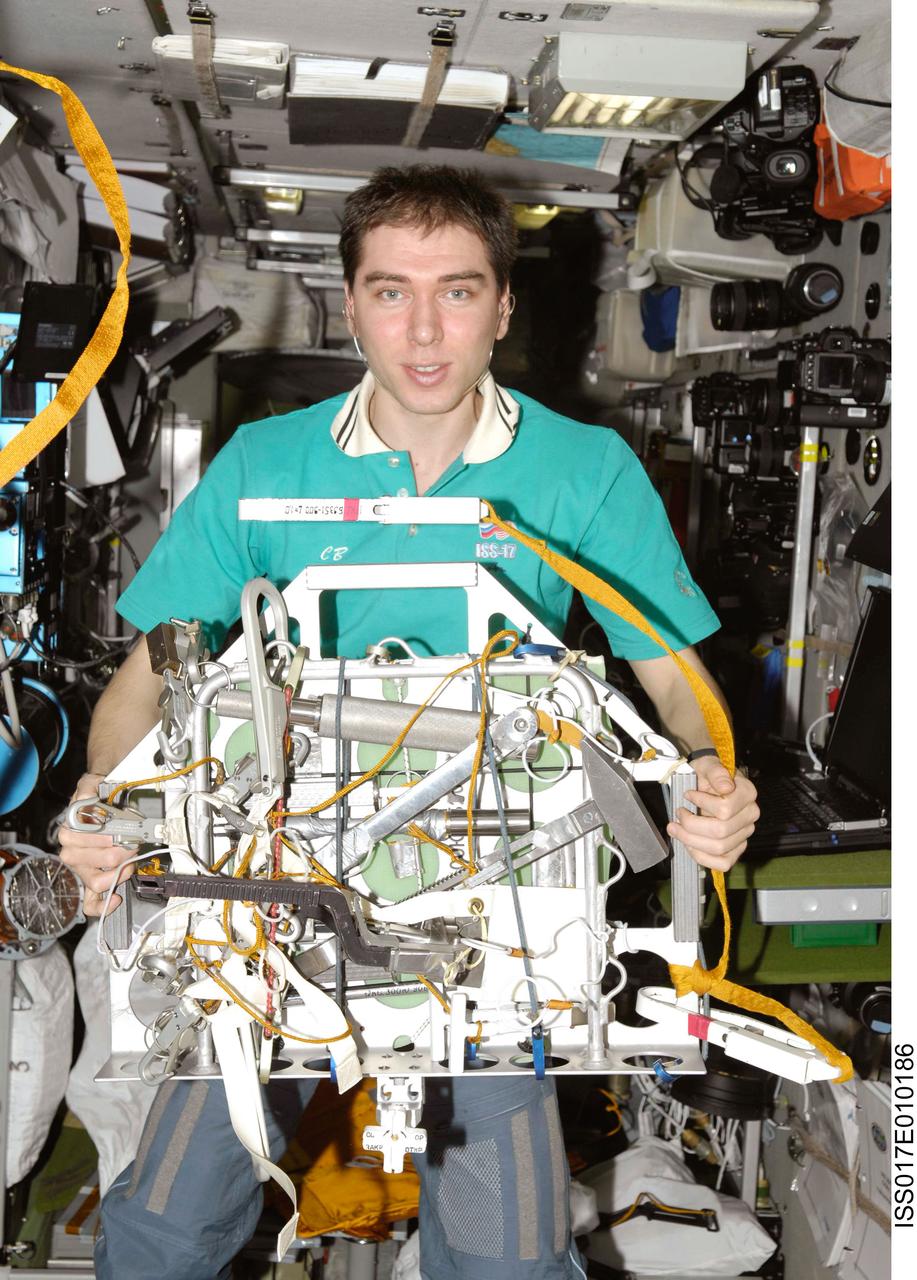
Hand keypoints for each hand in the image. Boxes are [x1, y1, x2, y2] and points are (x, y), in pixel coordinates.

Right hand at [58, 772, 134, 915]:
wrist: (97, 804)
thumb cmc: (93, 800)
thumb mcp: (89, 786)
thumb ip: (87, 789)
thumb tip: (88, 798)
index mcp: (69, 833)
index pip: (82, 843)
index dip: (105, 839)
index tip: (120, 834)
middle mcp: (72, 853)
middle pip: (97, 861)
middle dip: (120, 854)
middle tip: (133, 845)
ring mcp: (81, 869)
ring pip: (95, 881)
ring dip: (117, 874)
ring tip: (129, 863)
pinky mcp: (90, 880)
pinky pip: (89, 901)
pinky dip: (101, 904)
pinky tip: (115, 899)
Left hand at [666, 755, 759, 871]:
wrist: (705, 781)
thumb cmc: (707, 774)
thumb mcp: (707, 764)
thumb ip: (716, 772)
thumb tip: (726, 787)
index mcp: (747, 793)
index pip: (724, 809)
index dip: (701, 804)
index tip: (687, 795)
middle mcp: (750, 815)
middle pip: (720, 832)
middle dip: (691, 826)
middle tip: (677, 815)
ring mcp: (744, 833)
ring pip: (719, 848)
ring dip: (691, 841)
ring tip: (675, 829)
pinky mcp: (736, 848)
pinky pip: (723, 863)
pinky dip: (702, 857)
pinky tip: (689, 845)